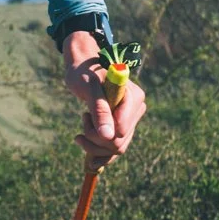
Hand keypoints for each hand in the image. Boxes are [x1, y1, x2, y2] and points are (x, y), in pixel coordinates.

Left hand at [60, 34, 145, 164]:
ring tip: (82, 127)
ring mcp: (131, 119)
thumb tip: (108, 137)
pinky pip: (114, 148)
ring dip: (93, 145)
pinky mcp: (123, 125)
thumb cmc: (84, 73)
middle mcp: (137, 109)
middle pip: (118, 142)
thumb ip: (100, 111)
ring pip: (115, 148)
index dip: (100, 133)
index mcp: (134, 97)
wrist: (82, 68)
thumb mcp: (89, 89)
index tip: (84, 117)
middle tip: (82, 121)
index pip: (121, 131)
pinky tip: (83, 142)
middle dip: (95, 139)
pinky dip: (98, 151)